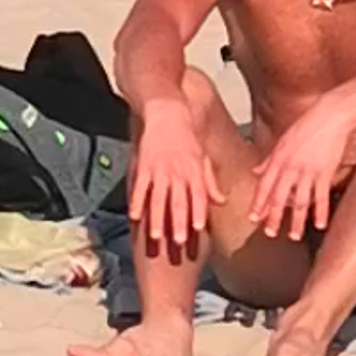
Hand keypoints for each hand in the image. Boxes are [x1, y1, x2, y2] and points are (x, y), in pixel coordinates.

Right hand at [127, 95, 217, 258]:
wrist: (168, 113)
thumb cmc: (188, 137)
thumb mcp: (203, 157)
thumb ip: (210, 181)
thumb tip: (220, 201)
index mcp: (194, 170)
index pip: (198, 196)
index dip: (198, 213)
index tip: (198, 230)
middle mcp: (178, 171)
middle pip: (179, 201)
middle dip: (179, 222)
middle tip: (179, 242)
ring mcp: (160, 169)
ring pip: (158, 198)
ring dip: (157, 218)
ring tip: (156, 236)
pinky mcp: (144, 165)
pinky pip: (140, 187)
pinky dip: (137, 202)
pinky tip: (134, 216)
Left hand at [248, 95, 355, 245]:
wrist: (332, 114)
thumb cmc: (308, 124)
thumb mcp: (284, 140)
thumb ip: (269, 159)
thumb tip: (256, 171)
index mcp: (279, 157)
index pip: (264, 185)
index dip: (259, 203)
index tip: (254, 218)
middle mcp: (290, 166)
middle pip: (279, 197)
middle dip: (273, 217)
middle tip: (270, 233)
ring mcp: (308, 171)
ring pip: (299, 202)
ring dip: (296, 221)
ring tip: (293, 236)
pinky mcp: (325, 172)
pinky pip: (321, 197)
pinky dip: (320, 213)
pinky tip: (320, 225)